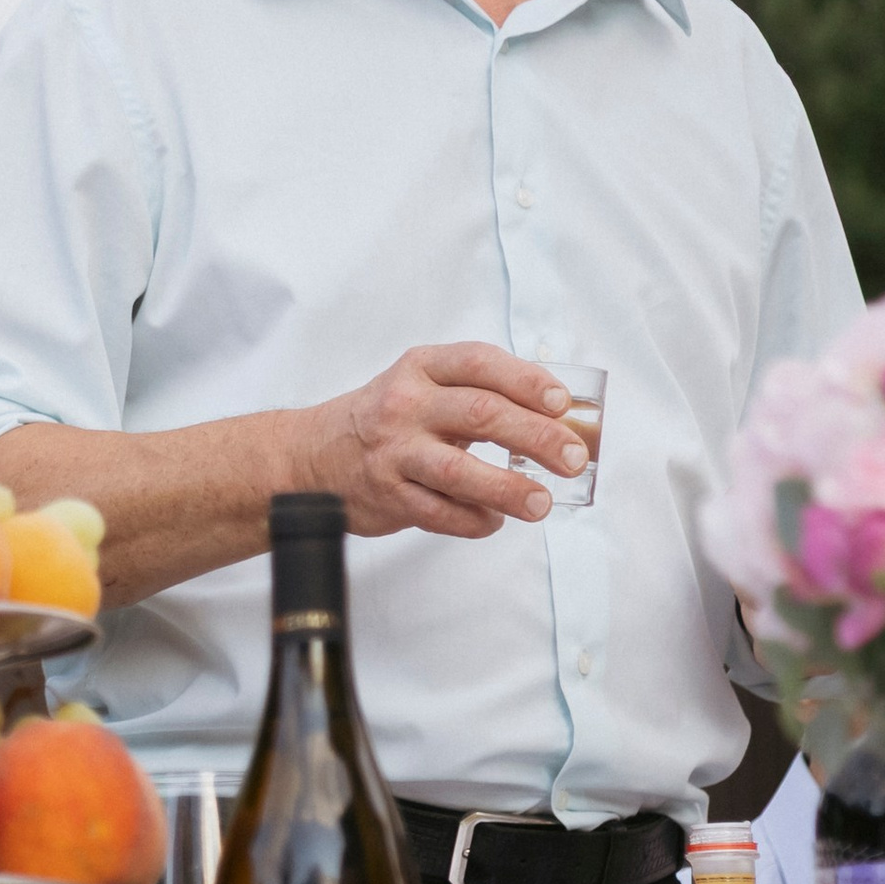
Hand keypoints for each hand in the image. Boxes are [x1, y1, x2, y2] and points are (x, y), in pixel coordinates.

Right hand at [300, 343, 584, 539]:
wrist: (310, 457)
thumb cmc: (384, 420)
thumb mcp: (421, 387)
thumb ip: (479, 393)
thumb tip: (558, 418)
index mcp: (420, 369)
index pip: (479, 363)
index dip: (526, 380)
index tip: (561, 402)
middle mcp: (405, 405)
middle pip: (481, 414)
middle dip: (536, 436)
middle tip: (573, 458)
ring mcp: (394, 452)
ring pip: (460, 471)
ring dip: (509, 488)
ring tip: (542, 502)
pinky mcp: (388, 496)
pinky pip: (441, 513)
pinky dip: (475, 520)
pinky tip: (493, 519)